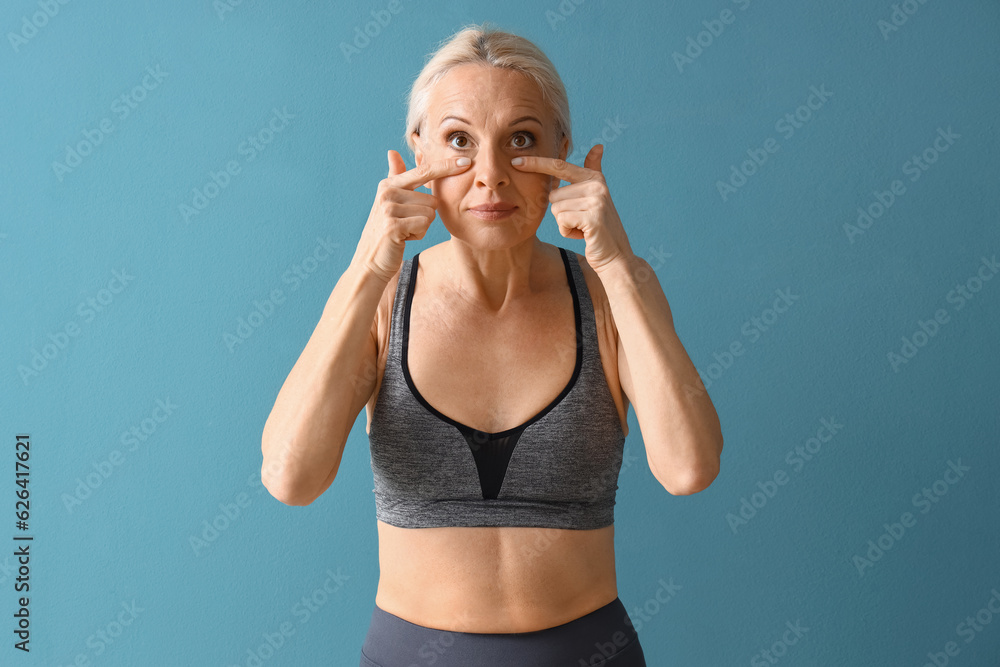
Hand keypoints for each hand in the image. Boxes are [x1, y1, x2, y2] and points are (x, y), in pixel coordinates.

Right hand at [351, 150, 470, 282]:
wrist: (370, 262)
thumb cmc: (385, 232)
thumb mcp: (388, 202)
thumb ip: (395, 176)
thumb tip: (392, 151)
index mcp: (389, 184)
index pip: (424, 171)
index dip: (446, 166)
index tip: (467, 162)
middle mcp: (387, 192)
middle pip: (432, 199)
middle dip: (425, 215)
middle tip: (406, 224)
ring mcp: (389, 208)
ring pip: (430, 213)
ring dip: (421, 227)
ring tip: (404, 232)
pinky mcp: (393, 225)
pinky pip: (424, 225)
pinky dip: (418, 235)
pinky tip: (403, 238)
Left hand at [511, 144, 633, 271]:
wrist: (615, 256)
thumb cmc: (598, 228)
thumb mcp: (596, 197)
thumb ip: (593, 171)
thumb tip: (598, 146)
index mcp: (594, 178)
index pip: (559, 166)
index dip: (536, 163)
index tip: (515, 160)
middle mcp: (597, 185)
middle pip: (553, 195)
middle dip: (561, 213)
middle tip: (580, 222)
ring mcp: (596, 200)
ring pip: (555, 209)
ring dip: (564, 224)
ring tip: (583, 228)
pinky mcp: (593, 216)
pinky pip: (561, 221)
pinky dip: (567, 232)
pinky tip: (584, 235)